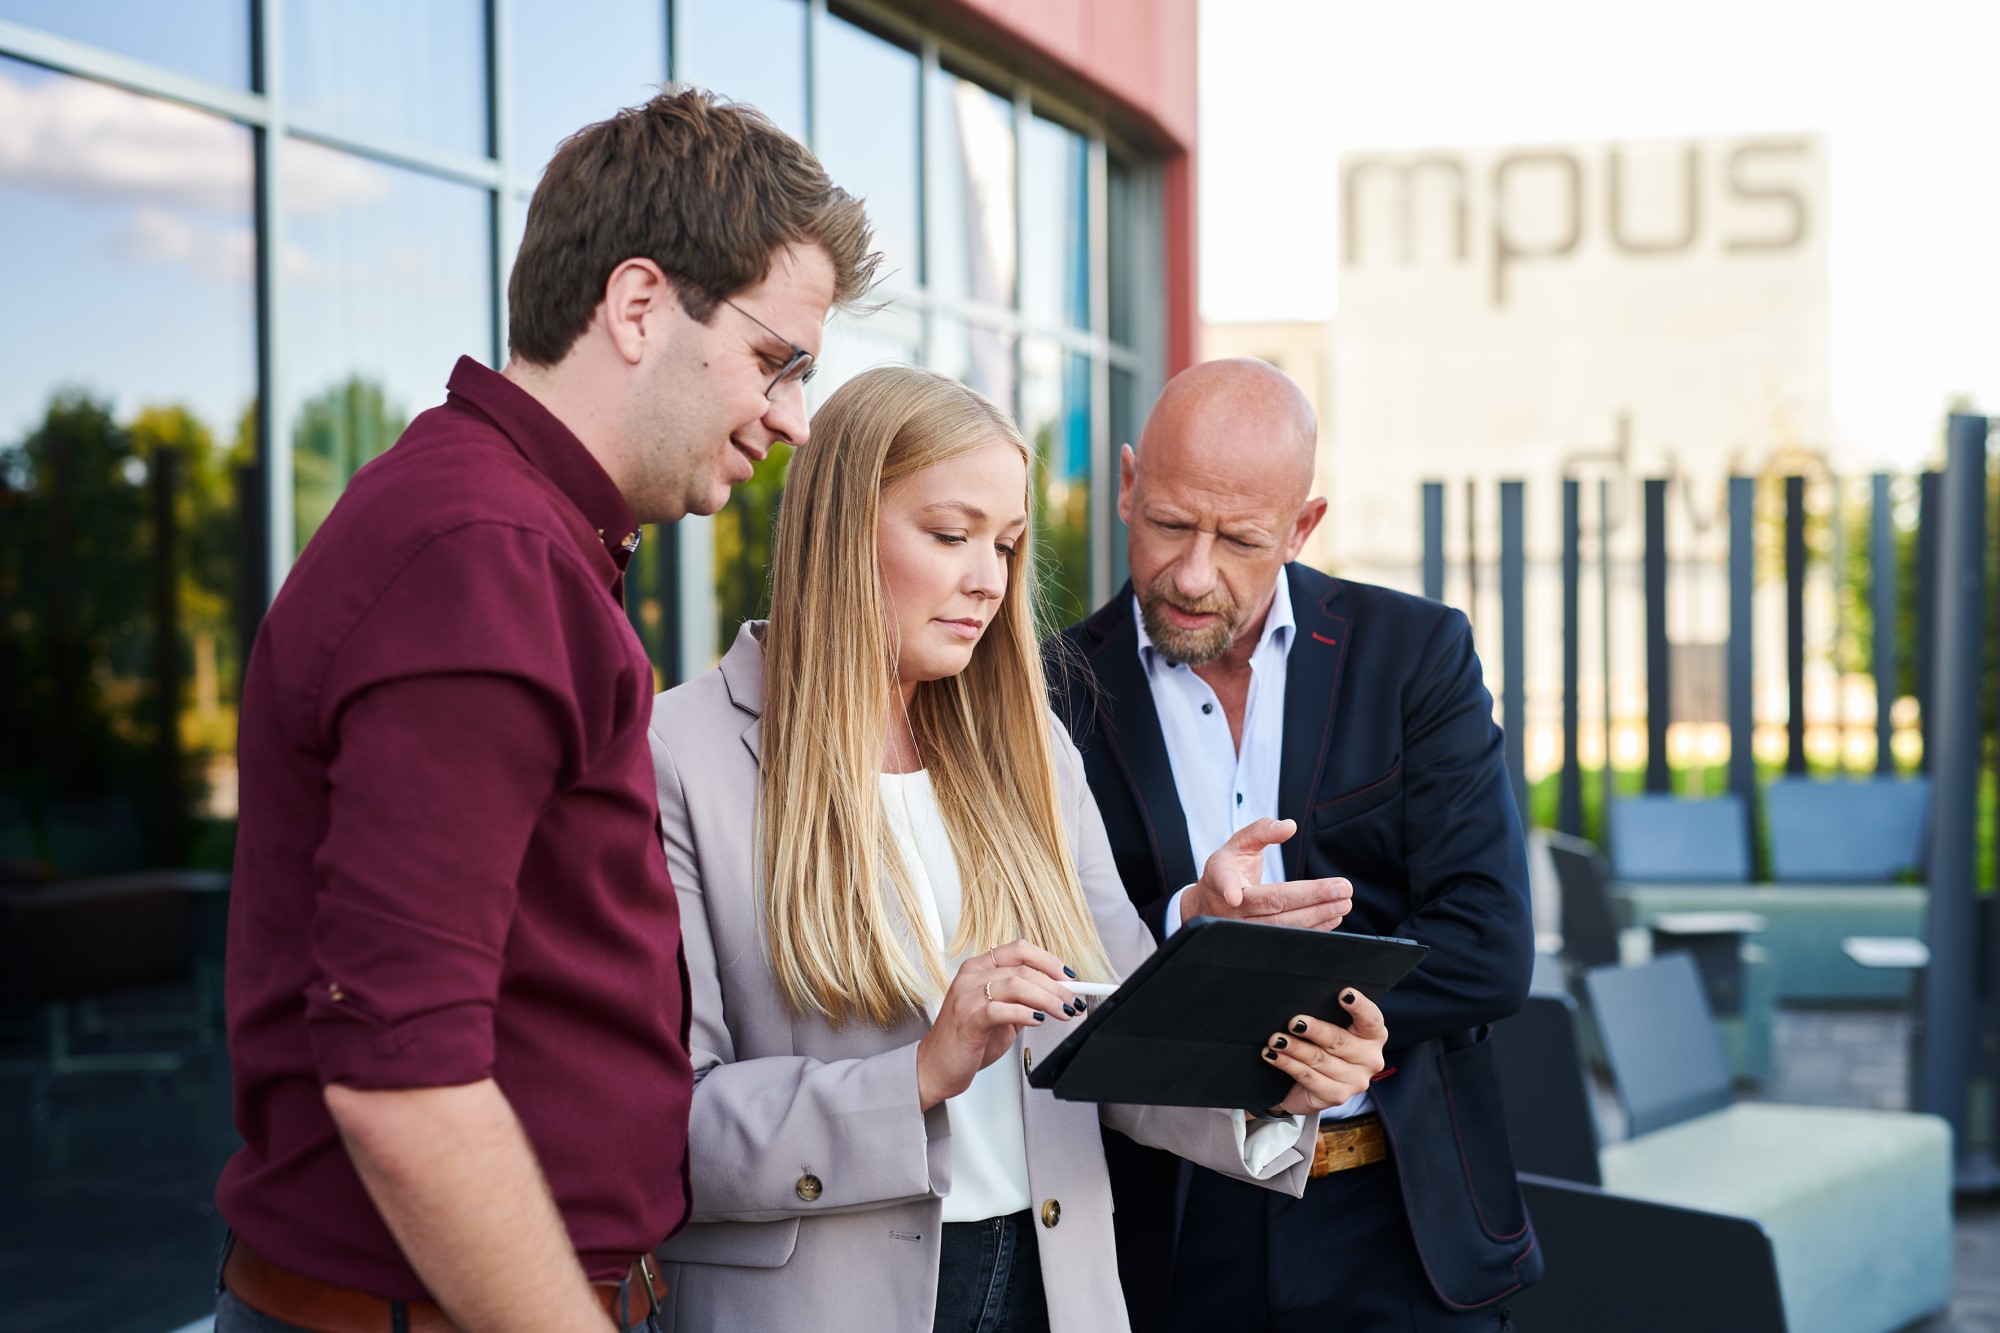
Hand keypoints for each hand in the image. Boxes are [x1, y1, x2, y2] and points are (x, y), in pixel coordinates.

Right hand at [915, 940, 1079, 1109]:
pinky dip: (1024, 1013)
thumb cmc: (965, 1040)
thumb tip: (1056, 993)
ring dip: (1047, 998)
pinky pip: (1000, 1009)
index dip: (1049, 961)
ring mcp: (967, 996)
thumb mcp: (1000, 1014)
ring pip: (1016, 984)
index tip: (1069, 977)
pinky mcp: (967, 1019)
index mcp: (979, 968)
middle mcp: (971, 976)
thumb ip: (1022, 1000)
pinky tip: (1037, 1020)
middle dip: (1056, 985)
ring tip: (1062, 1011)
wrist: (935, 1067)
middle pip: (1023, 968)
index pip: (1019, 950)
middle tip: (1072, 1000)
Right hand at [1180, 817, 1352, 930]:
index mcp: (1219, 877)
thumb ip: (1263, 830)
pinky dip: (1313, 929)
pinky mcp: (1257, 943)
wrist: (1210, 904)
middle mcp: (1228, 908)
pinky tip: (1332, 918)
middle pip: (1272, 905)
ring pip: (1281, 927)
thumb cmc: (1228, 869)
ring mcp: (1242, 929)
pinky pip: (1287, 938)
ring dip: (1317, 917)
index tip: (1234, 897)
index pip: (1225, 883)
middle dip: (1311, 898)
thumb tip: (1289, 826)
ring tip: (1343, 904)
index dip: (1228, 889)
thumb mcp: (1239, 844)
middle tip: (1343, 889)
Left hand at [1260, 988, 1387, 1115]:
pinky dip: (1288, 1064)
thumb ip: (1327, 1016)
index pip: (1371, 1018)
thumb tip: (1302, 998)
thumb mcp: (1330, 1029)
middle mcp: (1370, 1059)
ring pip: (1320, 1059)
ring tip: (1275, 1039)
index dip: (1359, 1006)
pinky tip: (1273, 1055)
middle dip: (1315, 1030)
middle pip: (1340, 1040)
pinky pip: (1308, 1076)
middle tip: (1294, 1022)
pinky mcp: (1337, 1096)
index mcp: (1374, 1036)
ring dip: (1294, 1048)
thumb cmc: (1321, 1046)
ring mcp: (1355, 1081)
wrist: (1310, 1086)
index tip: (1344, 994)